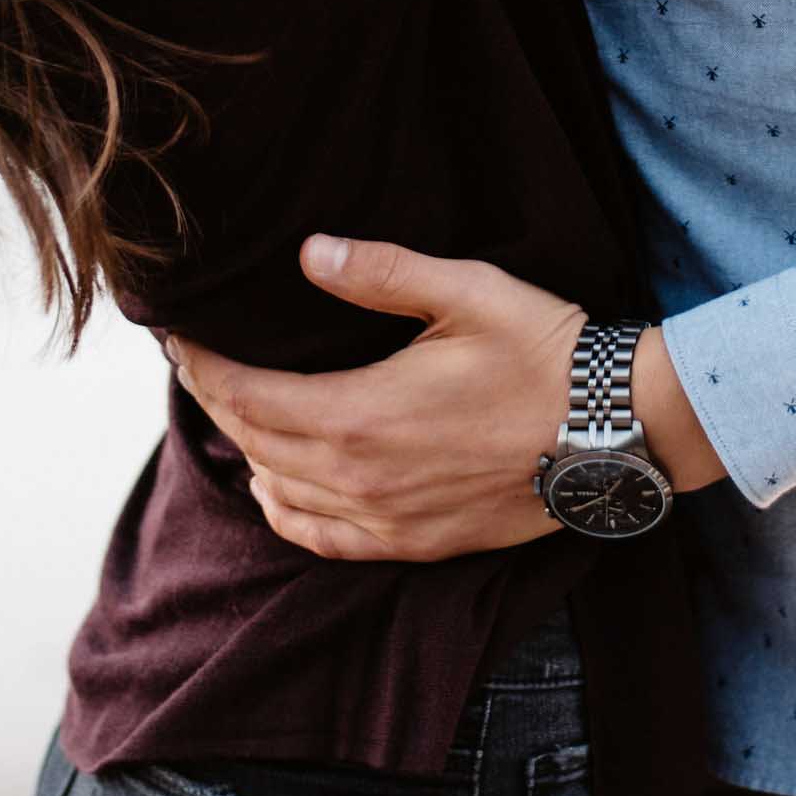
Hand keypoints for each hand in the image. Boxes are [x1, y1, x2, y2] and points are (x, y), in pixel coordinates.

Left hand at [169, 237, 725, 562]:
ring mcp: (386, 520)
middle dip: (216, 399)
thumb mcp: (466, 291)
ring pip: (279, 492)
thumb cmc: (545, 352)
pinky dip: (285, 511)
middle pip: (252, 442)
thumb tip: (308, 252)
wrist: (616, 430)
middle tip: (197, 363)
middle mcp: (359, 478)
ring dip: (248, 449)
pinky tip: (277, 485)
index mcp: (358, 414)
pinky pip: (322, 539)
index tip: (179, 337)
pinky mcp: (416, 544)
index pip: (245, 396)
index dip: (202, 368)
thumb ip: (380, 272)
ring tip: (237, 408)